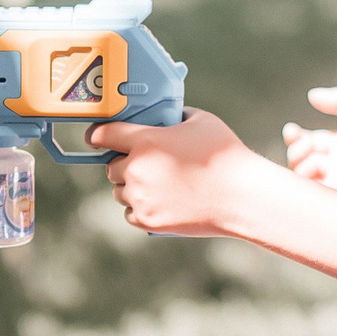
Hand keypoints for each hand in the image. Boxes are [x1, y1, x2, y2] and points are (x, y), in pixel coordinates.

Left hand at [89, 107, 263, 236]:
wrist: (241, 196)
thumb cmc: (224, 156)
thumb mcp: (200, 120)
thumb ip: (175, 115)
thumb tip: (165, 115)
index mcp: (145, 142)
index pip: (103, 134)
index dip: (97, 135)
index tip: (95, 137)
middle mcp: (136, 170)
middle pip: (110, 167)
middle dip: (124, 164)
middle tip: (145, 163)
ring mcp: (140, 198)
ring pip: (119, 191)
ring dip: (130, 187)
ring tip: (157, 184)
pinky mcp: (147, 220)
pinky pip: (130, 212)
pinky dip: (140, 207)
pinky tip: (160, 200)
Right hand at [282, 86, 336, 201]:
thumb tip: (311, 96)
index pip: (309, 143)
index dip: (296, 137)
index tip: (292, 130)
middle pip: (302, 160)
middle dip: (296, 150)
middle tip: (305, 144)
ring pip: (304, 179)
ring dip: (300, 166)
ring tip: (316, 158)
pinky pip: (317, 198)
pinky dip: (307, 186)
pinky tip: (316, 169)